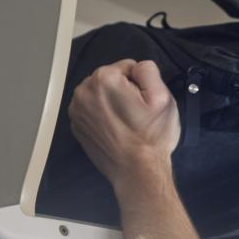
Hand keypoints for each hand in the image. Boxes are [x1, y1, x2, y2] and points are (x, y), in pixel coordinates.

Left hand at [68, 59, 180, 190]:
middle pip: (110, 79)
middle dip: (123, 91)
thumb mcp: (162, 96)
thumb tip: (136, 68)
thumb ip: (148, 70)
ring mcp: (76, 110)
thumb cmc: (152, 135)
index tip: (142, 103)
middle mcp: (83, 90)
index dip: (139, 84)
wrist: (137, 171)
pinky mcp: (76, 125)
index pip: (127, 67)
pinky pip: (91, 110)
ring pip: (99, 94)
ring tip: (125, 122)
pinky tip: (114, 129)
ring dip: (111, 102)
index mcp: (104, 79)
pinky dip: (101, 115)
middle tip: (136, 113)